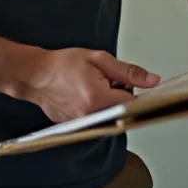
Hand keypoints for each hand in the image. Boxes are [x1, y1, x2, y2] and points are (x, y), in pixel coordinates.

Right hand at [21, 48, 160, 122]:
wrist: (35, 75)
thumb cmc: (63, 64)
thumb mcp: (99, 59)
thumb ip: (128, 72)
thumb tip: (152, 81)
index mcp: (98, 98)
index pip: (131, 102)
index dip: (131, 90)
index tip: (126, 83)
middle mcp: (91, 116)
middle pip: (120, 111)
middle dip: (118, 97)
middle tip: (103, 81)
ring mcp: (82, 125)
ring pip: (108, 116)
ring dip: (106, 104)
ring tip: (90, 88)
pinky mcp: (75, 128)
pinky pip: (95, 120)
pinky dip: (94, 109)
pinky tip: (83, 96)